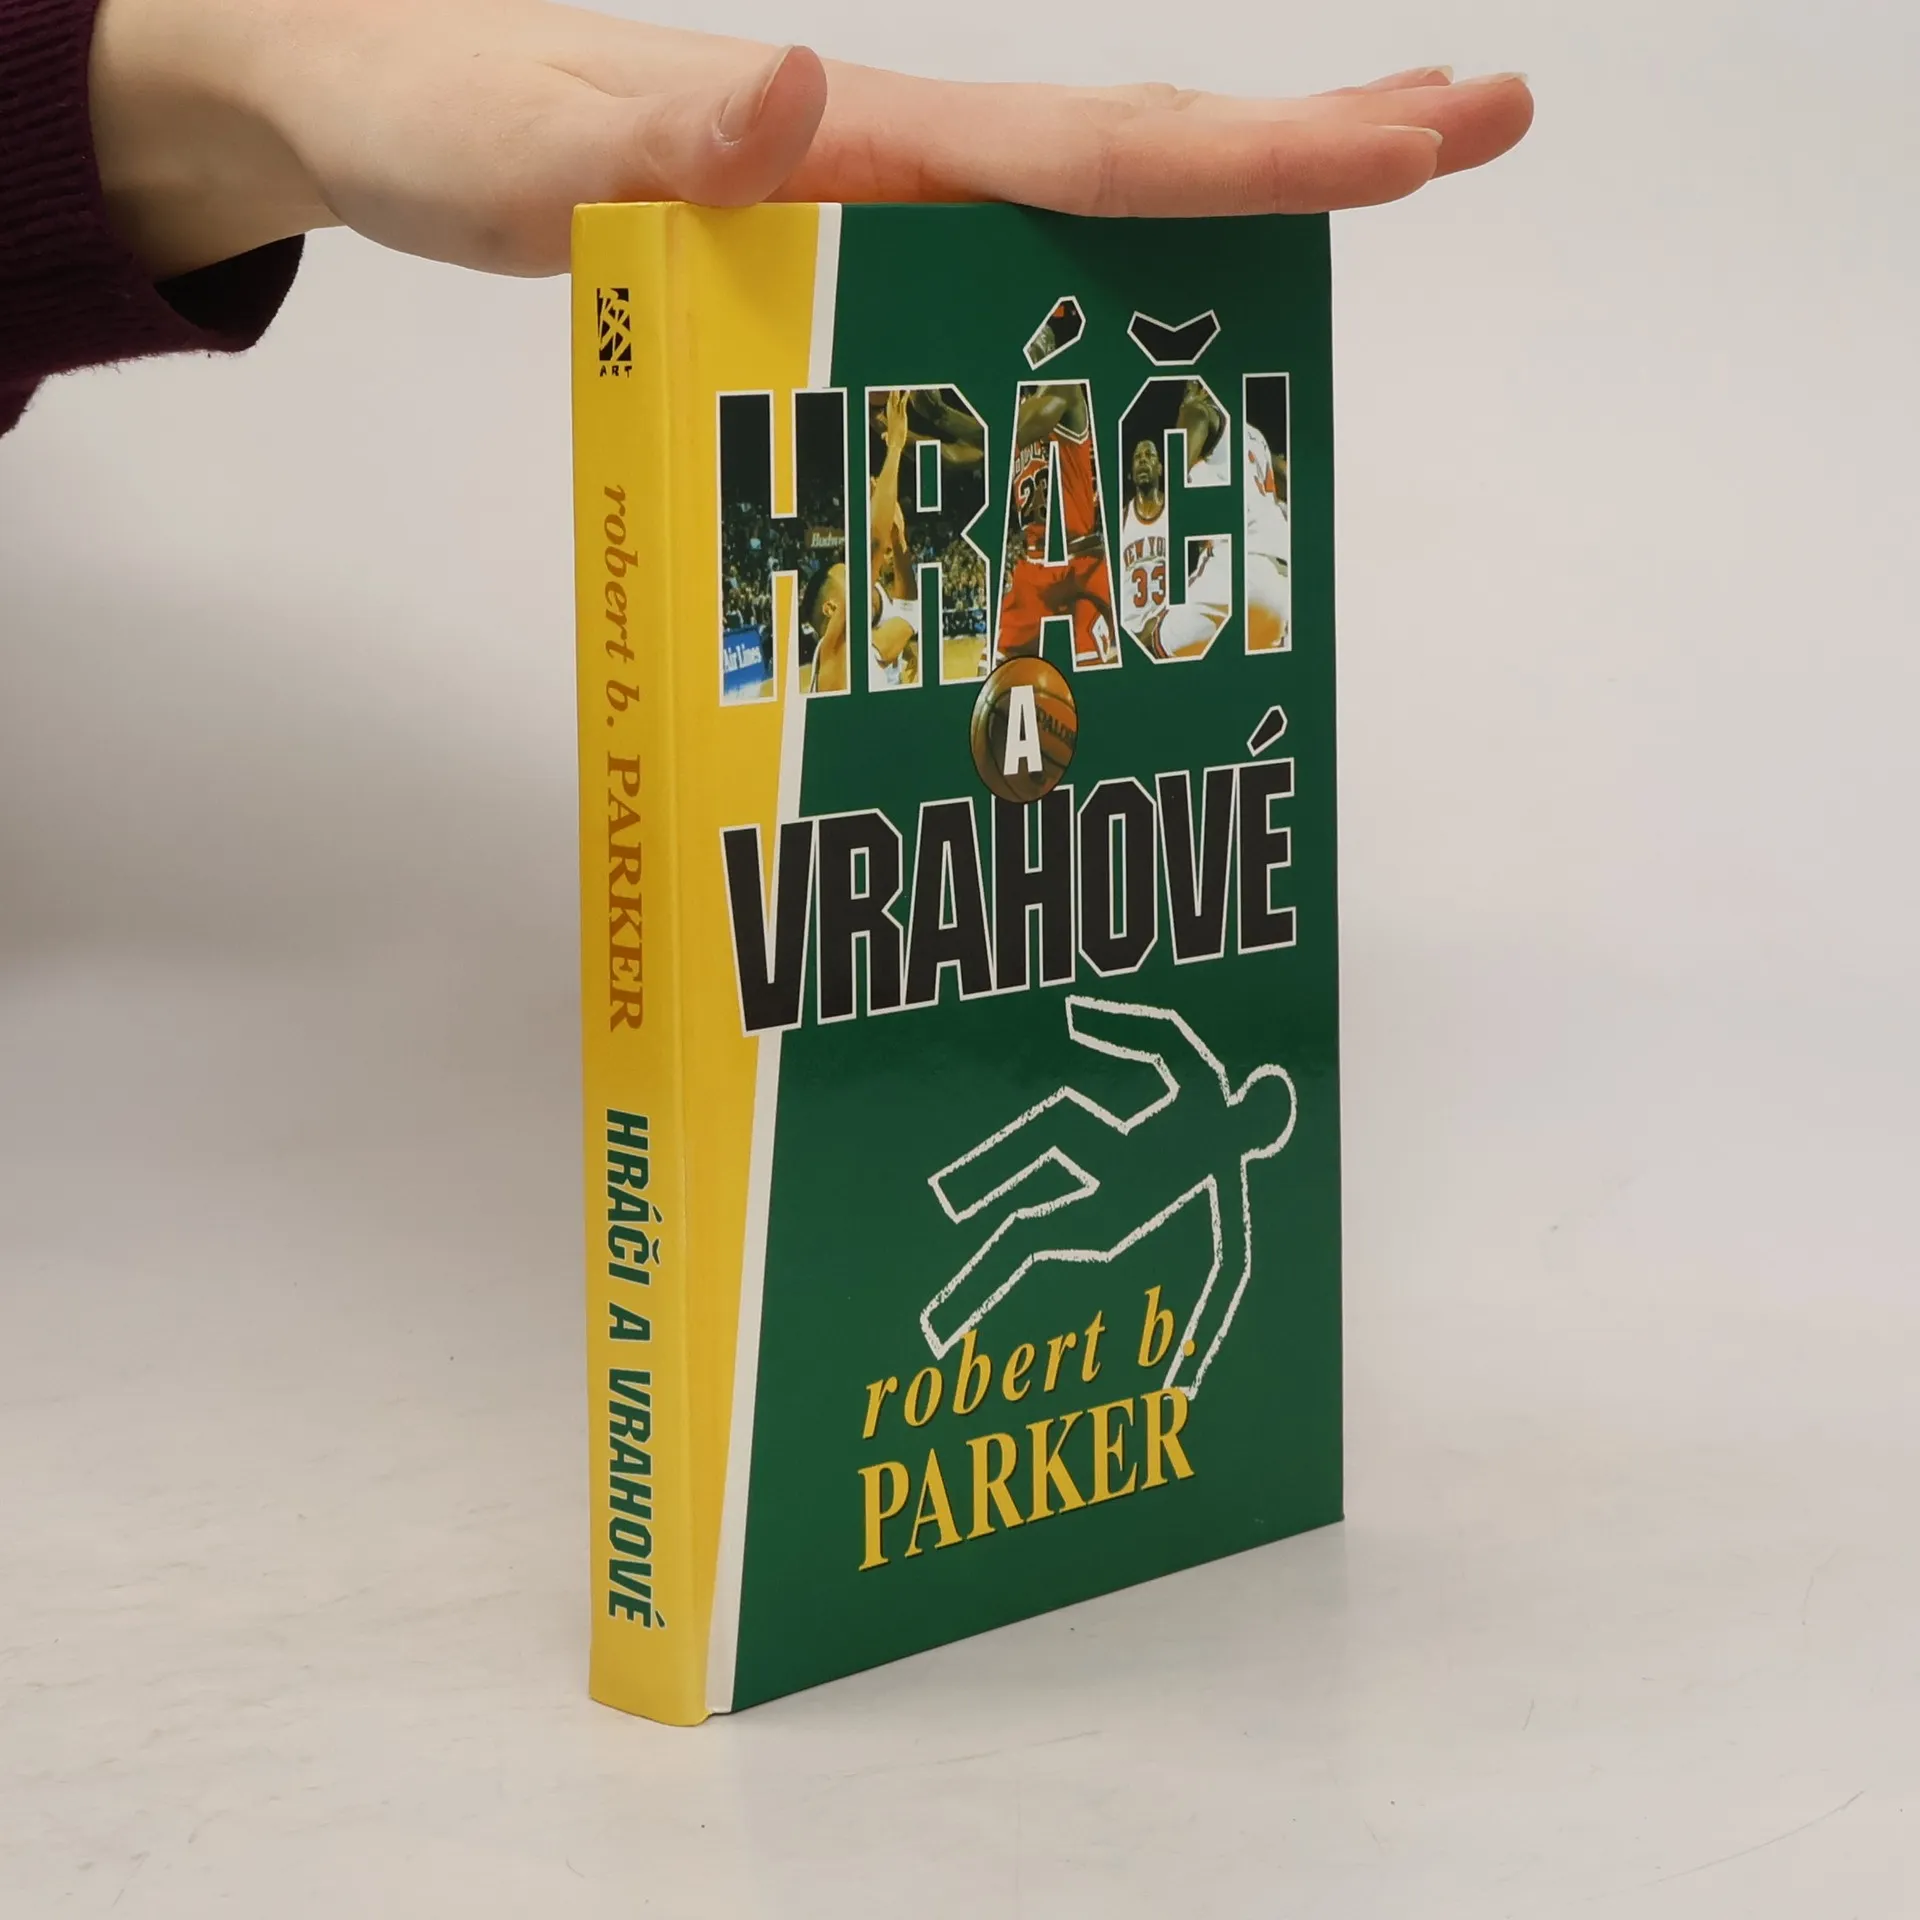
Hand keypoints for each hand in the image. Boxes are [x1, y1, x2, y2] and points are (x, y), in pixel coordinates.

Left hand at [90, 0, 1533, 280]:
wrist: (381, 105)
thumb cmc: (450, 125)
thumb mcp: (535, 152)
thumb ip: (665, 145)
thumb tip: (812, 94)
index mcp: (861, 144)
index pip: (1089, 151)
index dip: (1252, 155)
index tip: (1416, 137)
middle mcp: (891, 164)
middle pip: (1131, 156)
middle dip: (1305, 150)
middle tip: (1476, 126)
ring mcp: (873, 205)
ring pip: (1083, 205)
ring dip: (1229, 205)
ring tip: (1367, 204)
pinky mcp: (835, 247)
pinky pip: (998, 266)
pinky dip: (1100, 273)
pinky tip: (1142, 318)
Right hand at [884, 388, 909, 455]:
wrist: (894, 444)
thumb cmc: (892, 442)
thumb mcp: (888, 436)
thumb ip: (886, 434)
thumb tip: (883, 436)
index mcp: (890, 417)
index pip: (889, 405)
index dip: (890, 398)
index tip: (891, 391)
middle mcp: (892, 414)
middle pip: (891, 401)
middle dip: (892, 393)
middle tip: (894, 385)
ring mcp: (897, 415)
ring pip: (896, 400)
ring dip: (897, 392)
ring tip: (898, 386)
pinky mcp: (902, 416)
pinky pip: (903, 404)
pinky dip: (905, 397)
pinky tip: (907, 391)